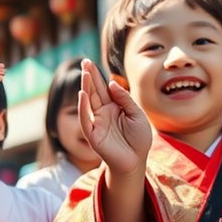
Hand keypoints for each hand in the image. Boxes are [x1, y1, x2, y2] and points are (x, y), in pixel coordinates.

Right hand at [78, 59, 151, 177]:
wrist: (137, 161)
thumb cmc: (139, 139)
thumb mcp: (137, 114)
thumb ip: (125, 99)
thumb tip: (111, 84)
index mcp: (114, 106)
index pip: (104, 88)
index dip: (98, 75)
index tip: (91, 62)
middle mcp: (103, 112)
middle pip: (94, 91)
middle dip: (89, 76)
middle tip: (84, 61)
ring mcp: (97, 122)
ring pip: (89, 101)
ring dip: (86, 87)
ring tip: (85, 73)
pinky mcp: (93, 134)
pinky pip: (86, 119)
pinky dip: (83, 107)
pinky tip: (82, 94)